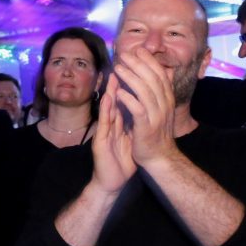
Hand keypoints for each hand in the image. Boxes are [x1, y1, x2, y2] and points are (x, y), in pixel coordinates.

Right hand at [90, 74, 135, 192]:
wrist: (112, 182)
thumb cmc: (122, 161)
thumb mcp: (133, 139)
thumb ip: (136, 123)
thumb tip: (145, 110)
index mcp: (119, 124)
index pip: (125, 101)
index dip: (130, 85)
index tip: (137, 69)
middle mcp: (111, 125)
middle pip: (115, 100)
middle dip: (120, 82)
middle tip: (125, 63)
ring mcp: (105, 132)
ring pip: (108, 107)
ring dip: (110, 90)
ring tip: (115, 73)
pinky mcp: (100, 141)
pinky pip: (105, 123)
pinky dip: (107, 109)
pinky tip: (109, 97)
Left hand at [113, 48, 176, 165]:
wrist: (160, 157)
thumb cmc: (156, 133)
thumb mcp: (162, 109)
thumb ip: (161, 91)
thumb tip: (167, 72)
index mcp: (167, 99)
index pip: (160, 74)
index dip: (149, 61)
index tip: (138, 50)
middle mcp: (164, 104)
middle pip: (152, 79)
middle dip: (138, 64)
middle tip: (124, 54)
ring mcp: (156, 116)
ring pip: (145, 91)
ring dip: (131, 78)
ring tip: (118, 67)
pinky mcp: (146, 127)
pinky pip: (138, 110)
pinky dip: (129, 100)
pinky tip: (119, 92)